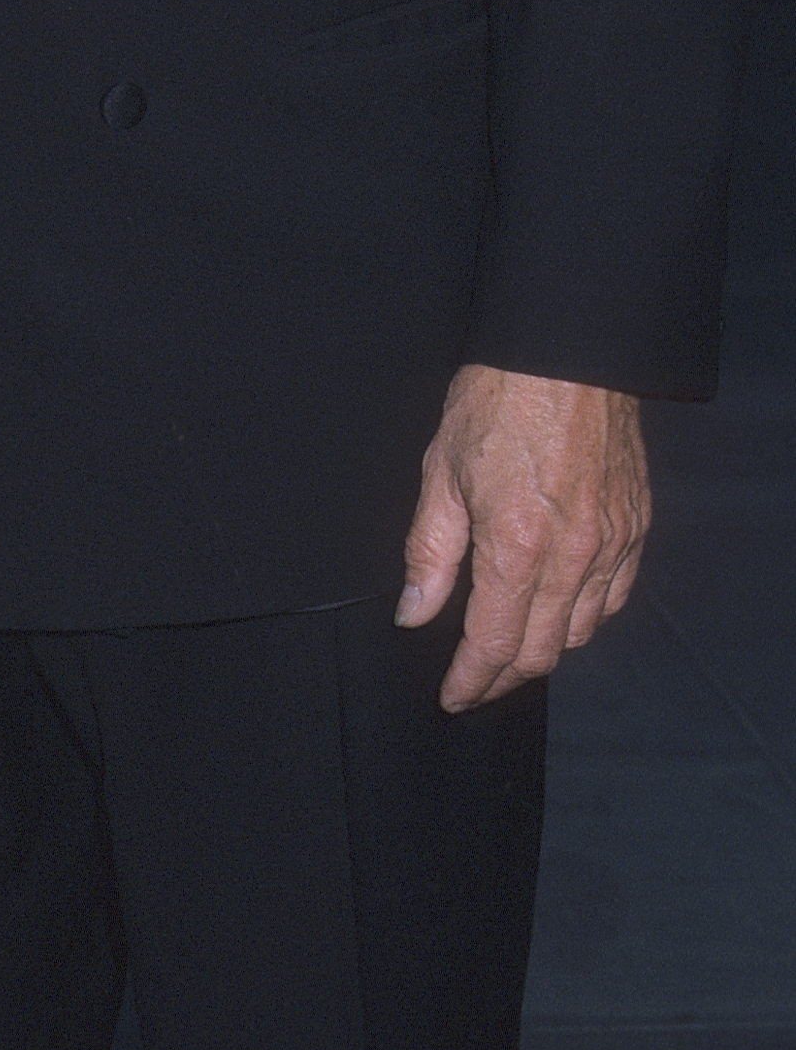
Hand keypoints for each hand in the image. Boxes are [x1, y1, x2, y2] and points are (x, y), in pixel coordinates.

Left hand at [398, 364, 648, 711]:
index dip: (471, 681)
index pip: (495, 644)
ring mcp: (612, 544)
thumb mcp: (441, 472)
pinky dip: (585, 618)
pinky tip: (560, 612)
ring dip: (544, 651)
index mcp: (518, 545)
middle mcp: (573, 556)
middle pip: (542, 652)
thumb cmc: (498, 401)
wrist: (565, 352)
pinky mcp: (636, 528)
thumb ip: (429, 553)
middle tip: (475, 683)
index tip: (452, 697)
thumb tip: (413, 614)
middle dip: (504, 678)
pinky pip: (615, 598)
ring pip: (581, 632)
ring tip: (510, 649)